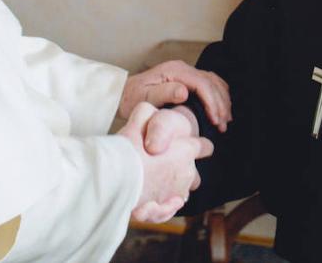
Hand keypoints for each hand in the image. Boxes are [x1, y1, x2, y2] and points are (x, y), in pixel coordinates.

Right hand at [118, 102, 212, 222]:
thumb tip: (150, 112)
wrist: (116, 178)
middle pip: (191, 171)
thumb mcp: (140, 116)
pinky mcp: (165, 209)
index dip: (198, 146)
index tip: (187, 147)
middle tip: (159, 165)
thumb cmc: (128, 148)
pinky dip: (162, 206)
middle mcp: (188, 171)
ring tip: (152, 182)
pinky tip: (153, 200)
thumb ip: (148, 112)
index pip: (205, 146)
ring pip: (180, 190)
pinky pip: (168, 208)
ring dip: (170, 187)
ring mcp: (177, 191)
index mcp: (186, 149)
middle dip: (179, 169)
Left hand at [120, 60, 231, 131]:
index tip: (216, 119)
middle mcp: (182, 68)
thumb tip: (184, 92)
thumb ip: (164, 93)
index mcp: (174, 70)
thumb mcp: (144, 97)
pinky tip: (221, 108)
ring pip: (213, 82)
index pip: (202, 83)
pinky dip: (219, 95)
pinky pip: (210, 83)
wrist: (123, 94)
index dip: (212, 102)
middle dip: (220, 104)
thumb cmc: (132, 97)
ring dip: (222, 101)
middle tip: (223, 125)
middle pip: (211, 83)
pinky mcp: (187, 79)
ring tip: (224, 120)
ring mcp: (185, 72)